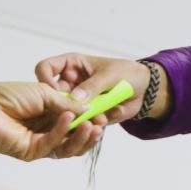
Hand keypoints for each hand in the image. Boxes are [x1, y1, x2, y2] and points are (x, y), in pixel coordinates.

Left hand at [0, 82, 94, 159]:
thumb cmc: (6, 96)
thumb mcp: (43, 92)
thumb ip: (66, 102)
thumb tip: (89, 108)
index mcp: (50, 113)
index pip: (77, 119)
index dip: (91, 118)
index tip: (104, 113)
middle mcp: (47, 129)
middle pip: (75, 136)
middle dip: (90, 131)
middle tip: (102, 124)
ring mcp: (40, 142)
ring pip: (68, 146)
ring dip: (82, 137)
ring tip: (92, 126)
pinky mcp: (32, 152)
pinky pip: (53, 145)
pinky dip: (62, 132)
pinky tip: (68, 120)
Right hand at [33, 52, 155, 124]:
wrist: (145, 90)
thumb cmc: (127, 73)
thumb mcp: (110, 76)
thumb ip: (92, 86)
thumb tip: (75, 99)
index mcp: (71, 66)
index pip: (45, 68)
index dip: (44, 79)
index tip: (52, 92)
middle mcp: (70, 85)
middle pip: (52, 97)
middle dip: (65, 106)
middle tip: (81, 111)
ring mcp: (78, 102)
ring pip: (67, 114)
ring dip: (84, 117)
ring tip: (104, 114)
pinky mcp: (87, 116)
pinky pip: (85, 123)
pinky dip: (98, 121)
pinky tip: (115, 112)